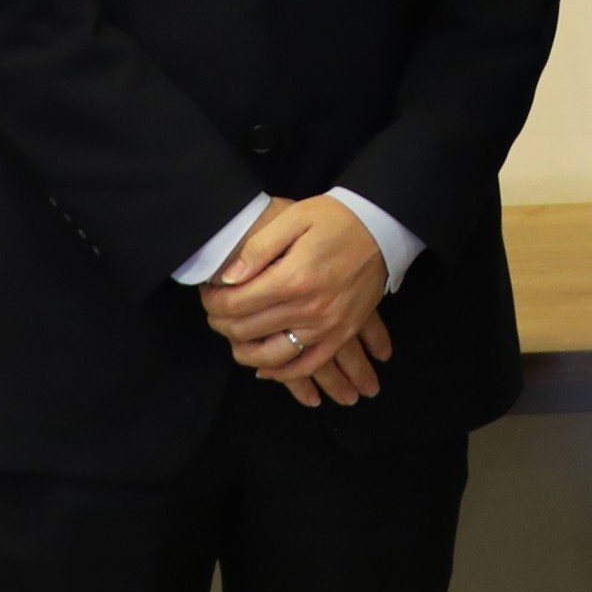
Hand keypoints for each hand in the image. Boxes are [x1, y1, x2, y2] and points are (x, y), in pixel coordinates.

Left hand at [204, 196, 392, 401]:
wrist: (382, 227)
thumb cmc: (336, 219)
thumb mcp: (295, 218)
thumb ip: (259, 248)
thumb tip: (228, 279)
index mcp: (293, 278)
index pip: (236, 304)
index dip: (213, 302)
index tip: (208, 293)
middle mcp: (309, 308)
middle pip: (248, 331)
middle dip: (221, 323)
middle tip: (215, 311)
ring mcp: (327, 326)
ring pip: (272, 356)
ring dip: (244, 352)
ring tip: (233, 338)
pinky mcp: (342, 334)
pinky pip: (308, 365)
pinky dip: (283, 374)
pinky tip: (265, 369)